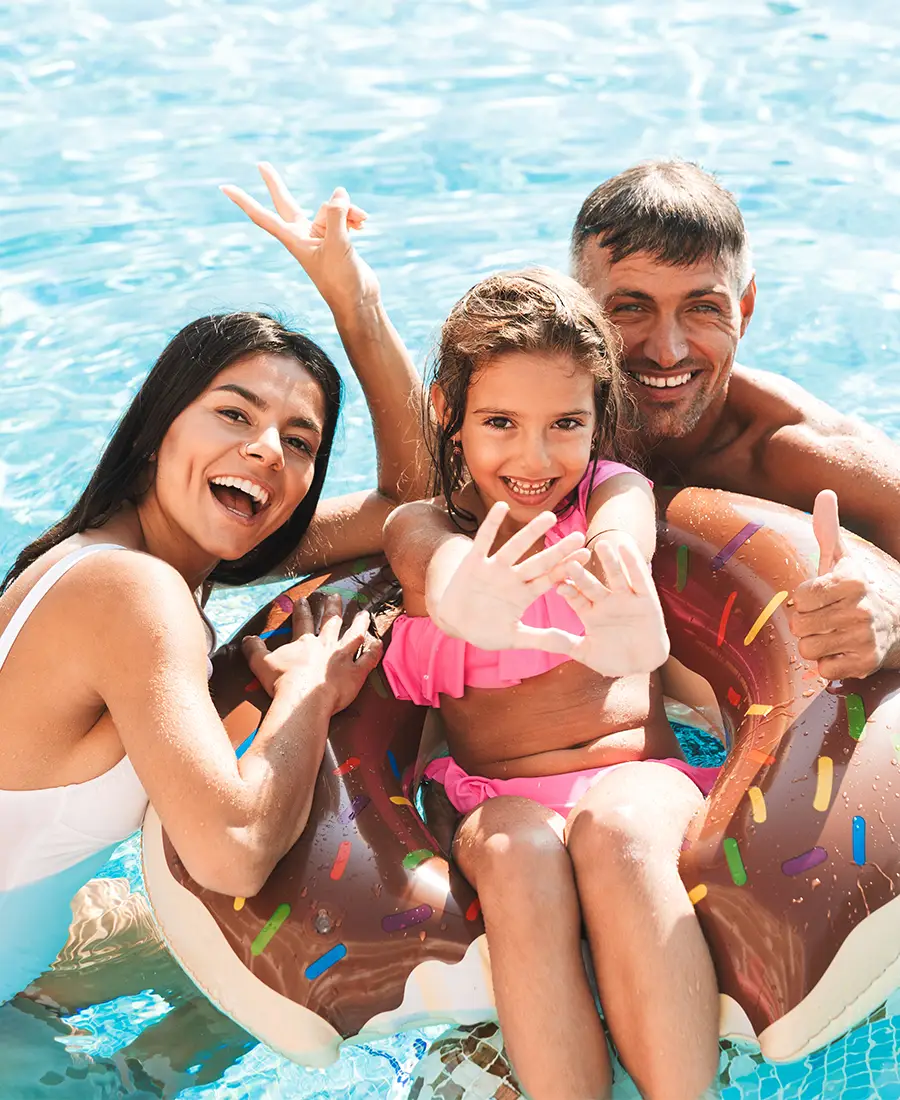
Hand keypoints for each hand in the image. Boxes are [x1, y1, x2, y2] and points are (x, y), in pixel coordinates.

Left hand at [221, 162, 379, 314]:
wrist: (358, 302)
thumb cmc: (343, 280)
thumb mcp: (339, 245)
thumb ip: (337, 215)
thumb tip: (339, 192)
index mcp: (293, 240)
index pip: (263, 216)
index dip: (244, 201)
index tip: (224, 187)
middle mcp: (303, 235)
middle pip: (286, 203)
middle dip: (275, 184)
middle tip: (260, 164)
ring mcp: (320, 236)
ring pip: (330, 208)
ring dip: (348, 209)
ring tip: (363, 221)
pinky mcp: (337, 238)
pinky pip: (342, 215)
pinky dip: (353, 216)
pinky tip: (364, 224)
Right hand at [241, 593, 381, 712]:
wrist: (303, 698)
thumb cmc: (282, 682)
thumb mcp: (261, 664)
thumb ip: (254, 649)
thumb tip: (247, 638)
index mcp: (304, 643)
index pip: (303, 622)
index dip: (302, 610)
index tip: (303, 600)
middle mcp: (325, 646)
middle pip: (331, 622)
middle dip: (333, 608)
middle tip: (336, 596)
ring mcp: (342, 658)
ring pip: (354, 635)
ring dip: (359, 623)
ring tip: (363, 613)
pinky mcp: (355, 673)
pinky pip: (368, 659)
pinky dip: (375, 650)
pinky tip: (379, 642)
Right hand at [429, 502, 590, 651]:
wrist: (454, 624)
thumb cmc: (486, 630)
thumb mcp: (515, 638)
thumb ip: (542, 640)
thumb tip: (572, 646)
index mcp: (524, 593)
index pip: (550, 578)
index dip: (567, 568)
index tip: (586, 556)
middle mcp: (512, 577)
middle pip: (539, 562)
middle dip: (558, 551)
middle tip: (580, 536)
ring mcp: (493, 569)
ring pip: (515, 548)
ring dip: (532, 533)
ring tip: (550, 516)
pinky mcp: (473, 563)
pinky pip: (483, 541)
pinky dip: (491, 525)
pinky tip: (501, 508)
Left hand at [556, 536, 669, 675]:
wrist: (642, 665)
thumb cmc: (614, 660)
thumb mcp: (585, 652)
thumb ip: (564, 644)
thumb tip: (540, 637)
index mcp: (589, 613)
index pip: (575, 598)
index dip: (567, 590)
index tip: (556, 583)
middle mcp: (605, 601)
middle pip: (591, 584)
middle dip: (582, 574)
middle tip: (571, 561)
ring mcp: (626, 599)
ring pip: (615, 577)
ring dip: (609, 562)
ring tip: (601, 545)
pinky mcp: (646, 599)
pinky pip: (640, 579)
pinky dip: (634, 563)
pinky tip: (628, 547)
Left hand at [791, 490, 899, 679]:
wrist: (898, 622)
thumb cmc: (858, 588)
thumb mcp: (844, 558)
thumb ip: (828, 528)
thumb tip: (825, 494)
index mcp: (851, 580)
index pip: (800, 598)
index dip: (804, 600)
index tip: (819, 597)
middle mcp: (861, 608)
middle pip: (799, 626)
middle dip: (806, 624)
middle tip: (824, 618)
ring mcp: (865, 637)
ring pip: (807, 649)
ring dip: (815, 643)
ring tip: (832, 633)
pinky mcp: (866, 663)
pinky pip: (823, 669)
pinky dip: (828, 663)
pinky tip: (842, 650)